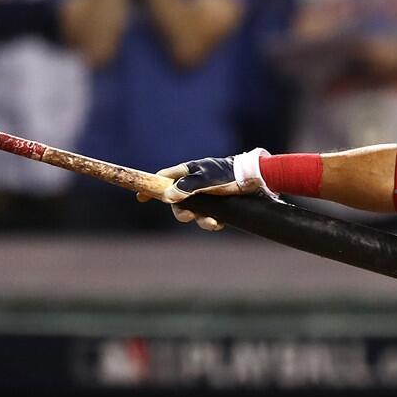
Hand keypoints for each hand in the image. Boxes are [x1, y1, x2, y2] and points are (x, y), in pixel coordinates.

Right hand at [136, 148, 276, 230]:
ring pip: (194, 212)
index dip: (151, 188)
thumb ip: (186, 187)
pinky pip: (208, 217)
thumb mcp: (206, 179)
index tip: (140, 198)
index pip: (164, 179)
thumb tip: (168, 197)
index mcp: (188, 172)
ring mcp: (206, 195)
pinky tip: (219, 223)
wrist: (255, 179)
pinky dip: (211, 222)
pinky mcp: (218, 205)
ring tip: (212, 222)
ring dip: (200, 220)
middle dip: (181, 212)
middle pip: (177, 201)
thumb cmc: (229, 175)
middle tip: (188, 216)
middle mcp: (195, 184)